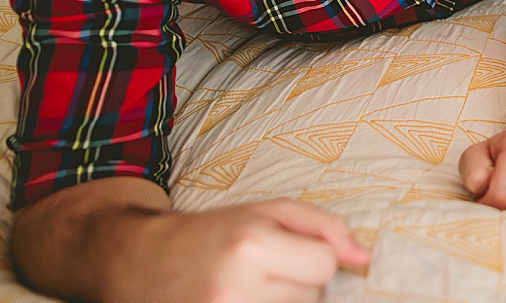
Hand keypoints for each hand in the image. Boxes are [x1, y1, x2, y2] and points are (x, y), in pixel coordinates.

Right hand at [109, 199, 369, 302]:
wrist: (140, 261)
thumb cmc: (212, 233)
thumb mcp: (267, 212)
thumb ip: (324, 227)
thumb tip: (364, 258)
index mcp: (250, 245)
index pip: (325, 264)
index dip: (314, 258)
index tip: (289, 253)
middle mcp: (234, 288)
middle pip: (313, 297)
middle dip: (297, 284)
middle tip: (263, 272)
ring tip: (251, 289)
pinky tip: (245, 300)